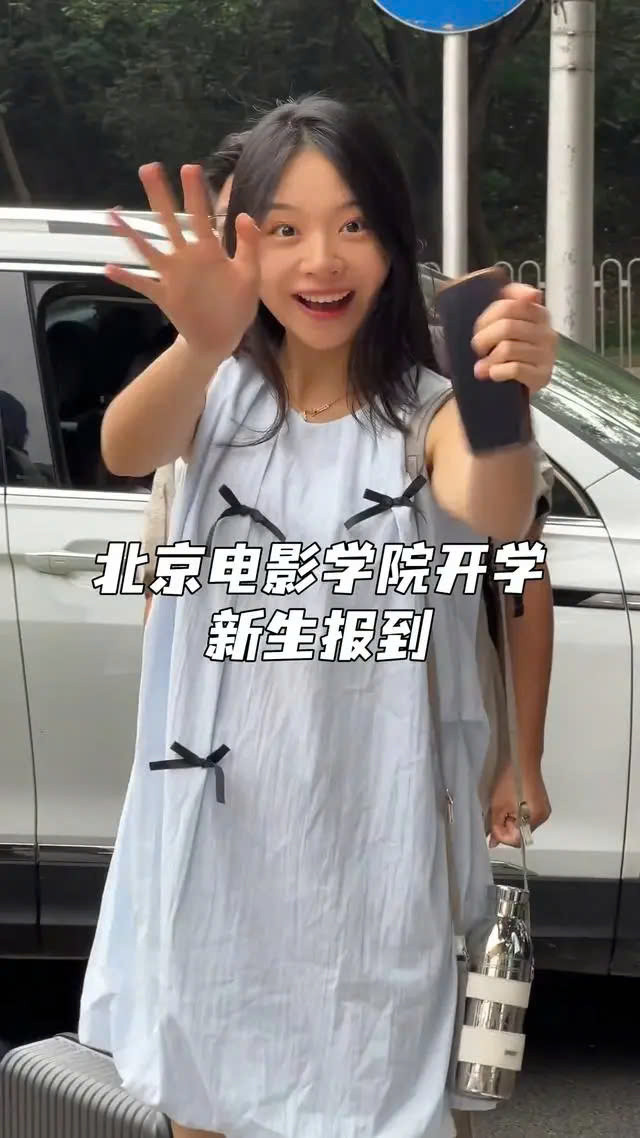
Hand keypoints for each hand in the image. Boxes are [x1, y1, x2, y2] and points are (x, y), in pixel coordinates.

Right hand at [104, 163, 260, 361]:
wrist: (222, 338)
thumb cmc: (237, 305)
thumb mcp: (250, 275)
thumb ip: (249, 246)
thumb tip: (244, 214)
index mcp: (209, 251)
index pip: (202, 216)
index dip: (196, 193)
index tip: (190, 167)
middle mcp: (187, 258)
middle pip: (170, 221)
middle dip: (160, 196)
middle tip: (149, 168)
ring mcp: (173, 276)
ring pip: (149, 248)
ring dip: (131, 233)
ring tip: (113, 215)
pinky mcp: (164, 295)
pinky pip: (142, 285)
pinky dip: (127, 278)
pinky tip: (108, 269)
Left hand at [471, 283, 556, 394]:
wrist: (517, 387)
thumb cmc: (510, 351)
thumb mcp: (507, 323)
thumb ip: (513, 300)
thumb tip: (532, 293)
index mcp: (539, 313)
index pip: (509, 305)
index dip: (487, 318)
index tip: (480, 328)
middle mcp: (547, 332)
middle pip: (506, 327)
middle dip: (484, 339)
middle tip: (478, 349)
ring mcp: (546, 355)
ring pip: (508, 349)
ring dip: (488, 359)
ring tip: (482, 367)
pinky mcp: (542, 376)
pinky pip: (514, 369)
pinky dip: (497, 372)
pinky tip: (493, 374)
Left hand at [487, 763, 550, 848]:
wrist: (521, 758)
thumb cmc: (510, 780)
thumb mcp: (498, 806)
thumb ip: (495, 826)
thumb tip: (493, 842)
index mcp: (535, 820)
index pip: (517, 840)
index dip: (502, 834)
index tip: (492, 825)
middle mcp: (543, 817)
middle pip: (521, 832)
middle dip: (506, 826)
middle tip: (496, 813)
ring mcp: (543, 808)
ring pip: (523, 823)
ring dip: (511, 819)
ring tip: (502, 805)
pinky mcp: (540, 801)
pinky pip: (527, 814)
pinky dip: (516, 812)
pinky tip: (509, 802)